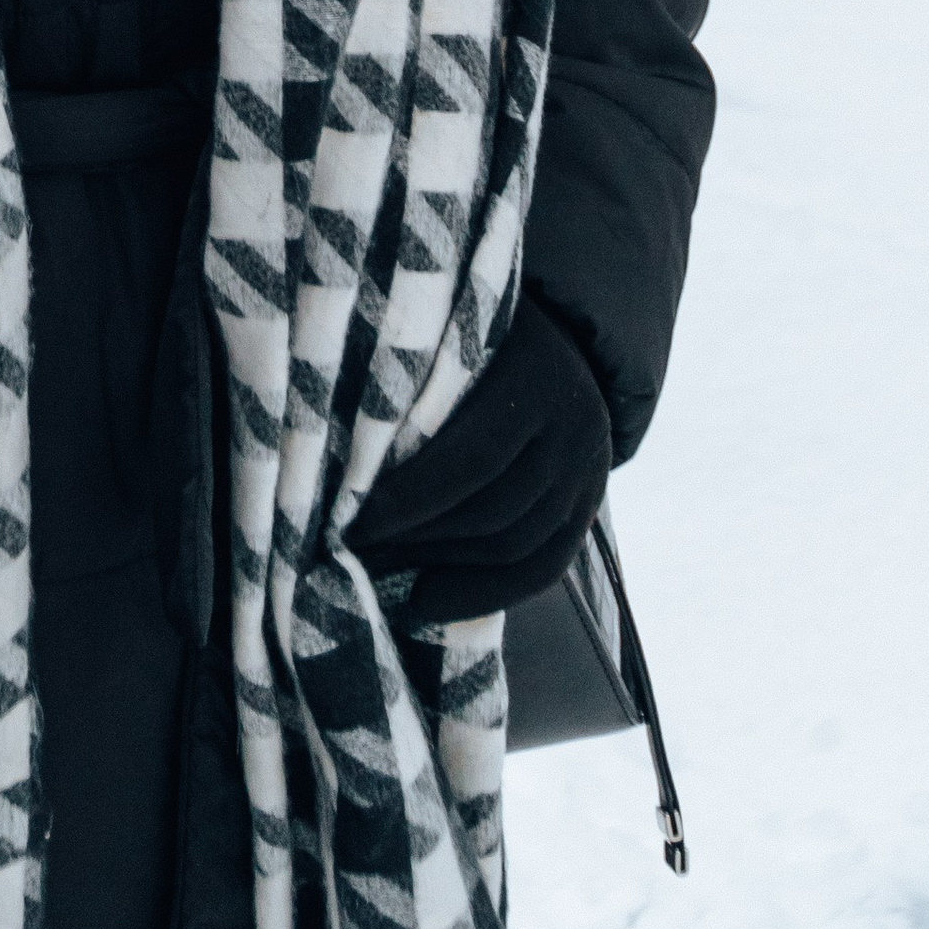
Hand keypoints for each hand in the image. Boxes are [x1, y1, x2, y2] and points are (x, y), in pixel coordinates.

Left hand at [348, 297, 611, 622]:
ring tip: (377, 568)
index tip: (351, 519)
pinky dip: (485, 594)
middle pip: (493, 509)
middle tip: (350, 549)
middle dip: (416, 538)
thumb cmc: (471, 326)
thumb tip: (339, 447)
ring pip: (514, 543)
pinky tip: (426, 602)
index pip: (473, 458)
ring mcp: (589, 471)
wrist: (557, 339)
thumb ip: (412, 375)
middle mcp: (574, 425)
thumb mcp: (448, 330)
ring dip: (441, 566)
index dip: (411, 498)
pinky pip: (544, 569)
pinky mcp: (588, 508)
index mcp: (534, 373)